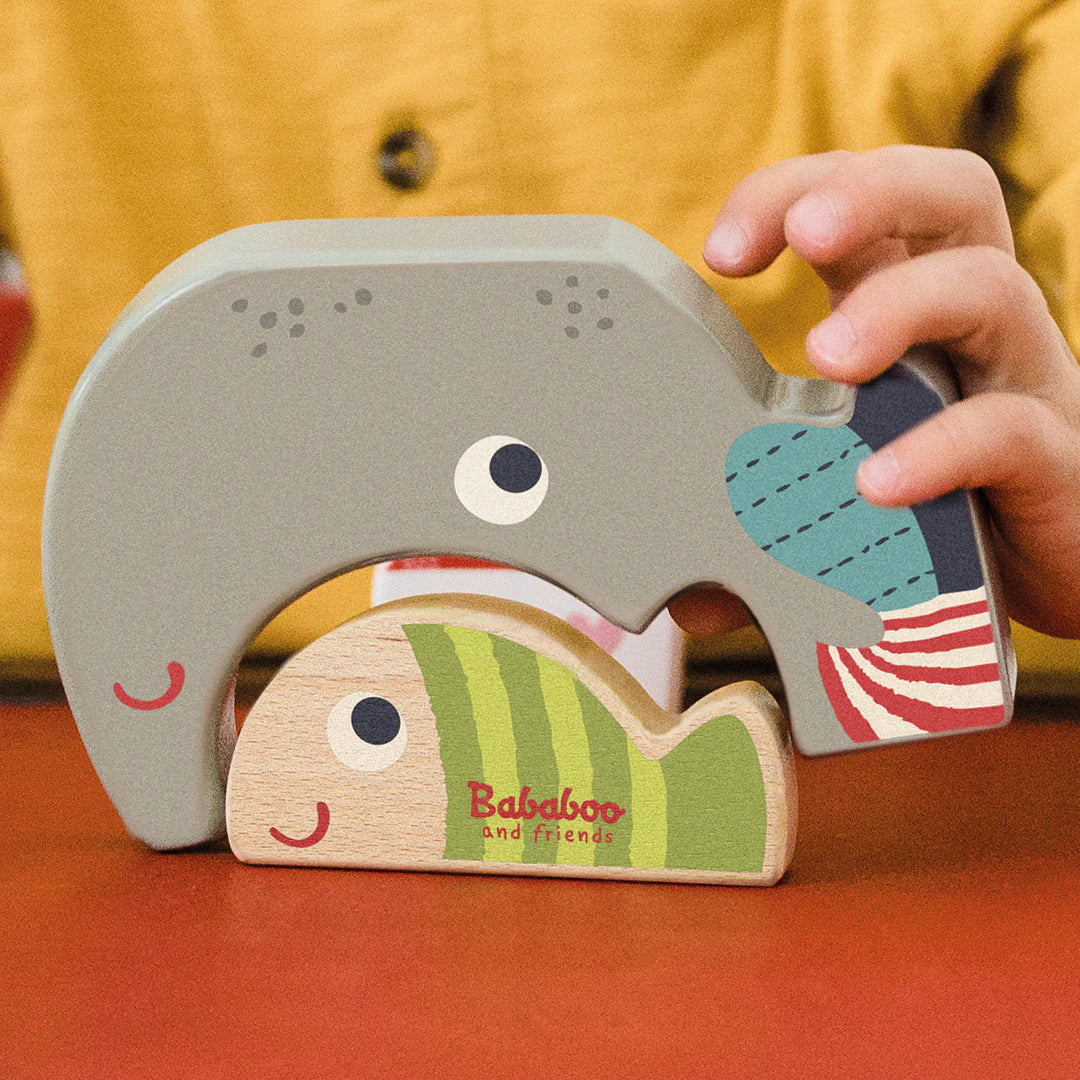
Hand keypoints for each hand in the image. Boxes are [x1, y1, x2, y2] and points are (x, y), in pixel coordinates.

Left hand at [669, 146, 1079, 639]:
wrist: (1039, 581)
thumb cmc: (931, 510)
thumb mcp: (833, 490)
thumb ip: (755, 531)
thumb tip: (685, 601)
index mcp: (910, 305)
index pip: (867, 199)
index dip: (797, 192)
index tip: (722, 252)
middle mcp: (970, 325)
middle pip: (950, 196)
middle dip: (871, 192)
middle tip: (803, 235)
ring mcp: (1020, 383)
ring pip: (988, 291)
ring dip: (900, 308)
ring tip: (826, 358)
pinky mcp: (1051, 462)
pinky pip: (1007, 430)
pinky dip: (938, 447)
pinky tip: (876, 481)